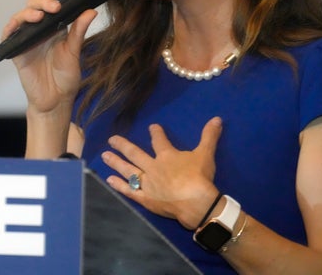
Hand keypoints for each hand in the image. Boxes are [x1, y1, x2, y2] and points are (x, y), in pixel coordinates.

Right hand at [1, 0, 97, 114]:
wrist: (55, 100)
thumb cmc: (65, 78)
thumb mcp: (75, 52)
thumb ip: (79, 32)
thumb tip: (91, 10)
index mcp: (56, 27)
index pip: (57, 3)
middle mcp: (41, 29)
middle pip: (37, 5)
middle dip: (45, 0)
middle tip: (56, 6)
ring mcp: (27, 38)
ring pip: (22, 16)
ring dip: (30, 12)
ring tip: (40, 15)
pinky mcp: (17, 50)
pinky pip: (9, 34)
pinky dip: (11, 27)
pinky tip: (19, 24)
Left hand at [101, 116, 222, 228]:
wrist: (196, 202)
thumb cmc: (199, 177)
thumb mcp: (206, 153)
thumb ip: (209, 136)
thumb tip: (217, 118)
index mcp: (166, 156)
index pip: (159, 141)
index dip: (156, 133)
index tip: (151, 126)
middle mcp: (153, 167)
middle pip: (135, 154)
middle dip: (123, 145)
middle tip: (111, 139)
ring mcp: (147, 184)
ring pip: (128, 170)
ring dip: (115, 162)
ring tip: (104, 156)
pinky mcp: (146, 199)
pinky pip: (130, 191)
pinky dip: (119, 186)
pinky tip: (109, 180)